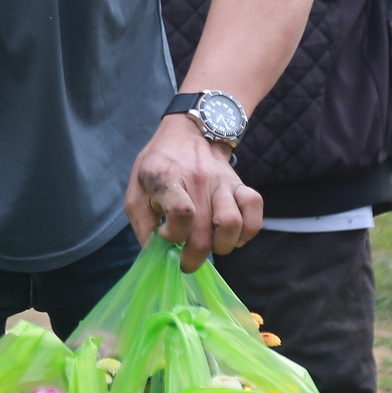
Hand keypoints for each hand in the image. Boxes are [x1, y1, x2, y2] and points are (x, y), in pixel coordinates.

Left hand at [124, 114, 262, 272]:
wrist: (188, 132)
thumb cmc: (159, 165)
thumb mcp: (137, 189)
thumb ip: (142, 224)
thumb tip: (155, 254)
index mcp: (167, 179)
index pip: (182, 213)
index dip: (173, 236)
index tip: (165, 235)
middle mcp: (198, 180)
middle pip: (204, 232)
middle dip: (194, 258)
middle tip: (186, 260)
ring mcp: (222, 182)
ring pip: (233, 224)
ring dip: (222, 246)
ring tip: (211, 246)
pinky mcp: (240, 184)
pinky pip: (254, 209)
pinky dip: (247, 230)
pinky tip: (232, 235)